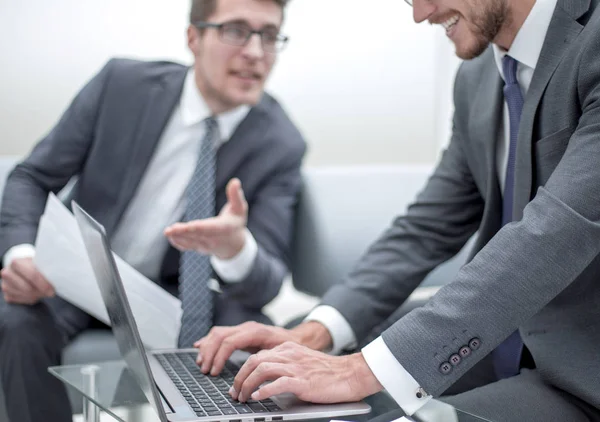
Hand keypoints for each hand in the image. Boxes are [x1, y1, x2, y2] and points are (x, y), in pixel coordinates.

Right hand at [0, 257, 54, 304]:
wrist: (22, 268)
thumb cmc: (34, 265)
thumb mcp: (39, 262)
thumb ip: (46, 268)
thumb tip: (58, 277)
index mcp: (16, 262)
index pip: (33, 275)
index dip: (44, 284)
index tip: (53, 290)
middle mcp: (7, 273)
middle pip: (28, 288)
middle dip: (42, 291)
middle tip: (51, 292)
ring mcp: (5, 285)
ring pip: (26, 295)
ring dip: (38, 295)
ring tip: (44, 291)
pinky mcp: (7, 295)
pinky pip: (23, 301)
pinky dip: (32, 299)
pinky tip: (37, 294)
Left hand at [165, 178, 247, 259]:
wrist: (235, 245)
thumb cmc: (236, 222)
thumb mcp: (240, 208)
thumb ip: (236, 196)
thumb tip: (235, 181)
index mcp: (224, 228)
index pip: (209, 228)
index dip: (198, 227)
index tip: (187, 225)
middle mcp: (214, 239)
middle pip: (197, 236)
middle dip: (183, 233)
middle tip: (169, 230)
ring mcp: (206, 245)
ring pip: (190, 242)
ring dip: (178, 237)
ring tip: (167, 232)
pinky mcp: (199, 248)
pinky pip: (188, 247)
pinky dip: (179, 243)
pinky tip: (171, 237)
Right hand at [194, 322, 303, 375]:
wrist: (296, 338)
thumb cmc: (289, 347)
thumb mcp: (279, 354)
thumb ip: (264, 359)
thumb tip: (251, 371)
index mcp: (255, 332)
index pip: (229, 341)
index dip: (219, 357)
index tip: (214, 372)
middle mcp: (247, 327)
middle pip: (220, 335)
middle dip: (209, 353)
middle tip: (204, 369)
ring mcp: (242, 328)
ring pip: (217, 333)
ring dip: (207, 348)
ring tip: (201, 363)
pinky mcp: (240, 331)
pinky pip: (220, 333)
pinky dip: (209, 340)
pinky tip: (199, 346)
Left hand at [230, 342, 382, 402]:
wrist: (351, 374)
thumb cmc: (329, 373)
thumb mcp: (302, 362)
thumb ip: (286, 366)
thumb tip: (265, 381)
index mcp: (288, 349)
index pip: (257, 356)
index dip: (243, 371)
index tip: (237, 385)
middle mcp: (289, 354)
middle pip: (254, 361)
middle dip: (240, 378)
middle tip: (235, 393)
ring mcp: (296, 367)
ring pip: (261, 369)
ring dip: (247, 384)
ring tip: (243, 397)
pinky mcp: (303, 380)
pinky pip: (278, 383)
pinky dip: (264, 391)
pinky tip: (257, 398)